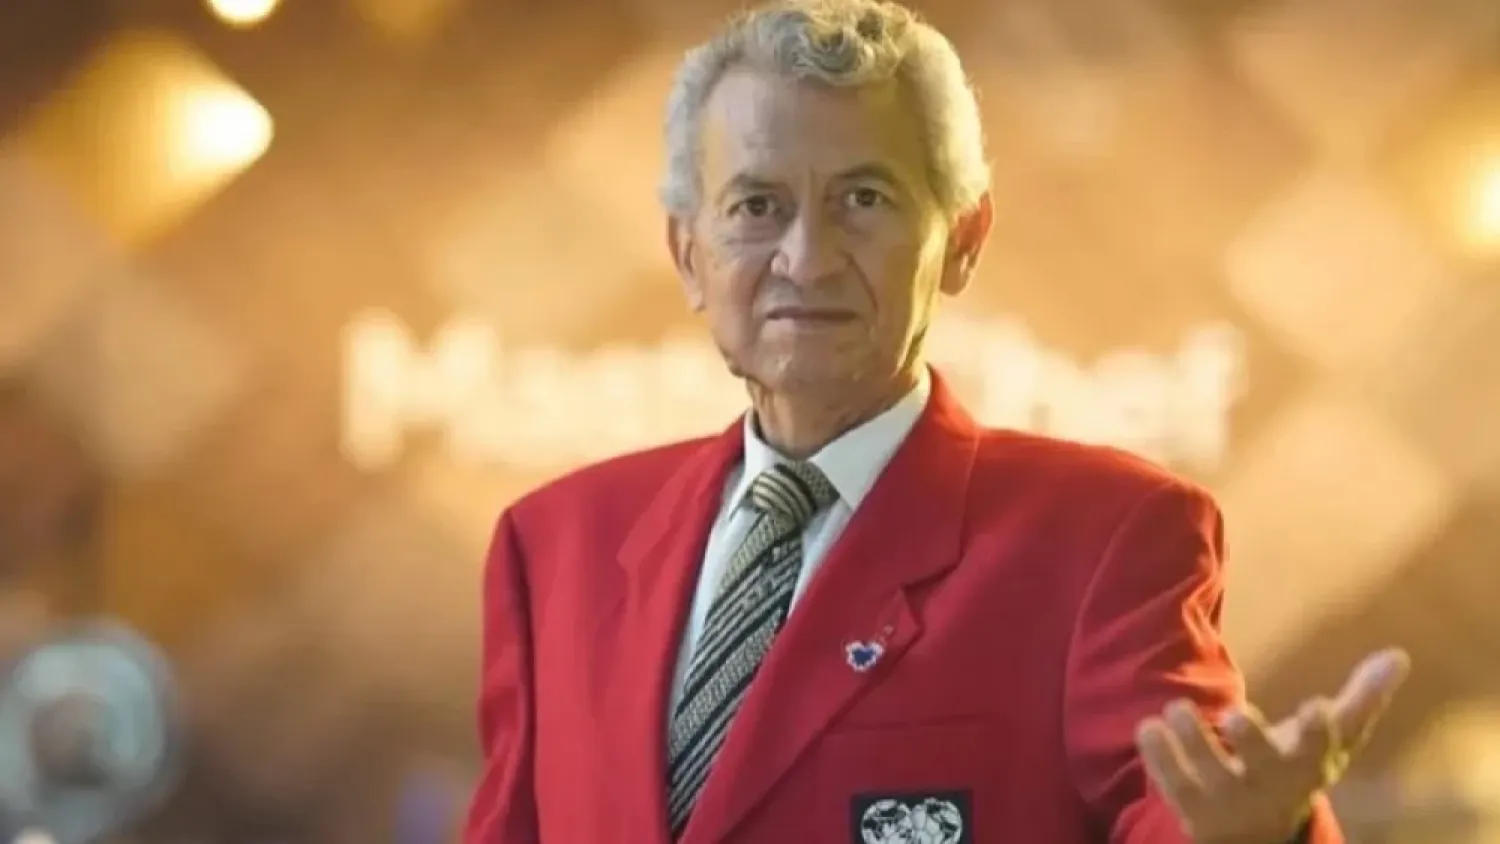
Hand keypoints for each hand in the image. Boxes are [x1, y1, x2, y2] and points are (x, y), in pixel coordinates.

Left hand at [1135, 648, 1409, 843]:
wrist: (1259, 832)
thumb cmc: (1299, 767)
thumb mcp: (1333, 740)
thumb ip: (1362, 699)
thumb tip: (1399, 656)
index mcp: (1308, 766)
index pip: (1318, 750)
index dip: (1318, 731)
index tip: (1317, 707)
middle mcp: (1269, 787)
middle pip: (1263, 768)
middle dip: (1251, 740)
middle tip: (1234, 712)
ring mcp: (1228, 802)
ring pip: (1210, 776)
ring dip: (1193, 741)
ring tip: (1178, 709)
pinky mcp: (1191, 807)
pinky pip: (1171, 785)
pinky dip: (1158, 757)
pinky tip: (1149, 727)